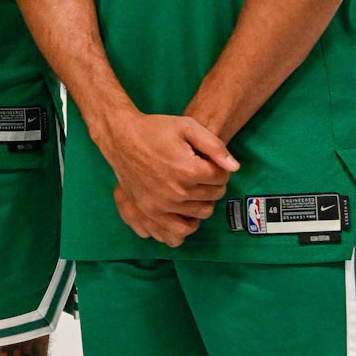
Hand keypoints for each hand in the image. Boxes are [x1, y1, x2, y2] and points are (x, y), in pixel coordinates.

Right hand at [103, 110, 238, 244]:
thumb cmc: (155, 130)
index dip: (219, 167)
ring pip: (203, 212)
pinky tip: (187, 206)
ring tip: (194, 186)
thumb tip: (234, 168)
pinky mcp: (151, 211)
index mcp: (189, 169)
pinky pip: (181, 229)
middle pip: (215, 195)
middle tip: (202, 172)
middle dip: (214, 182)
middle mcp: (178, 191)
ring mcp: (163, 204)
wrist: (121, 138)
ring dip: (204, 200)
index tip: (208, 161)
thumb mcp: (188, 127)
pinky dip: (190, 221)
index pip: (222, 177)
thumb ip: (215, 146)